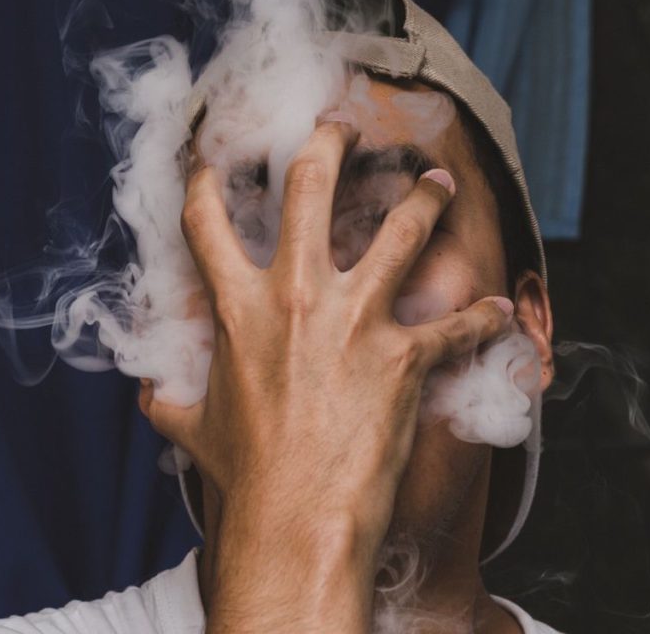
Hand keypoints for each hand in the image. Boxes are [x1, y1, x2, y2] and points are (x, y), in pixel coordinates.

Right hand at [139, 120, 512, 630]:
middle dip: (326, 145)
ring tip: (438, 183)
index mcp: (237, 308)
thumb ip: (168, 398)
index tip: (210, 159)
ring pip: (400, 233)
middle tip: (340, 130)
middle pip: (310, 189)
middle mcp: (296, 296)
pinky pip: (456, 327)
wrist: (295, 519)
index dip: (204, 180)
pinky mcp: (404, 357)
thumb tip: (150, 391)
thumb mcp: (192, 429)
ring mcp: (355, 321)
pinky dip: (482, 319)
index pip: (208, 222)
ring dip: (423, 200)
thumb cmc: (244, 475)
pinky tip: (499, 310)